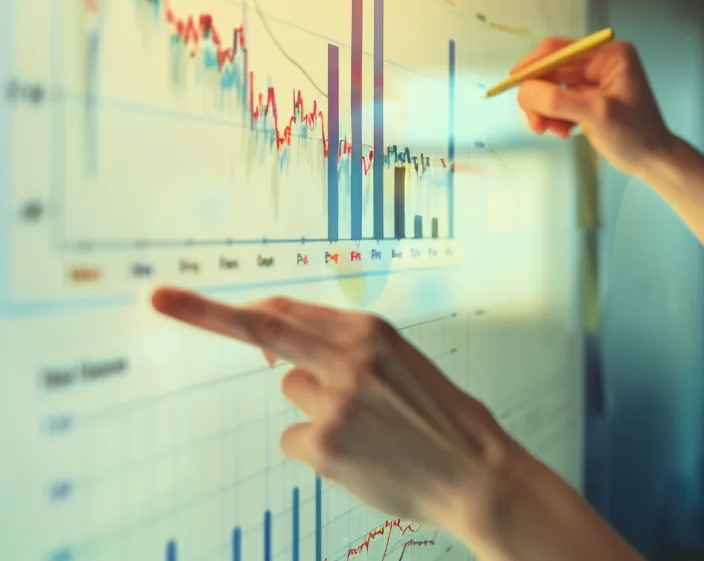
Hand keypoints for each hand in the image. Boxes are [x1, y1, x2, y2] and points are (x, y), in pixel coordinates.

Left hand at [148, 289, 522, 526]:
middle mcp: (350, 358)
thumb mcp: (404, 363)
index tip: (178, 295)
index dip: (233, 309)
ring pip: (293, 394)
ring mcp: (336, 402)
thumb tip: (276, 342)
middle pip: (263, 330)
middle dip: (203, 312)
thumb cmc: (443, 418)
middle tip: (159, 297)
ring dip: (318, 409)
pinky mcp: (326, 445)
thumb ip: (346, 345)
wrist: (477, 474)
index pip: (287, 309)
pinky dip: (322, 448)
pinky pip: (296, 439)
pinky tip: (363, 455)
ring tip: (371, 429)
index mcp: (373, 331)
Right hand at [513, 36, 680, 177]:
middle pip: (550, 69)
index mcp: (609, 54)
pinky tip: (563, 131)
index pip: (558, 50)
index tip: (513, 82)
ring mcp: (592, 80)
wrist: (651, 160)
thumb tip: (524, 91)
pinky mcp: (586, 98)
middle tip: (535, 123)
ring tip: (552, 131)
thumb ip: (558, 100)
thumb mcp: (596, 114)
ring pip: (549, 87)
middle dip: (538, 96)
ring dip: (544, 110)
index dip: (532, 65)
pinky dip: (553, 117)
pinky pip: (556, 101)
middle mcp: (600, 62)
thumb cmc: (636, 135)